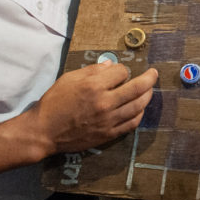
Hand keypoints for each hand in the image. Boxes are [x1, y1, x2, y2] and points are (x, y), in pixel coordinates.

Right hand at [27, 61, 157, 154]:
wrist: (45, 131)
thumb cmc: (54, 102)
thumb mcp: (69, 78)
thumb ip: (93, 71)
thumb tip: (111, 65)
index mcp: (94, 86)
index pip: (121, 72)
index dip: (123, 70)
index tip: (120, 71)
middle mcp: (104, 102)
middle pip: (137, 88)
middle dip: (149, 78)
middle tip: (154, 74)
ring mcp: (108, 120)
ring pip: (138, 106)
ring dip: (148, 96)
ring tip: (150, 90)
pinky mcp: (108, 134)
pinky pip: (131, 123)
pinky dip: (139, 114)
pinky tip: (140, 109)